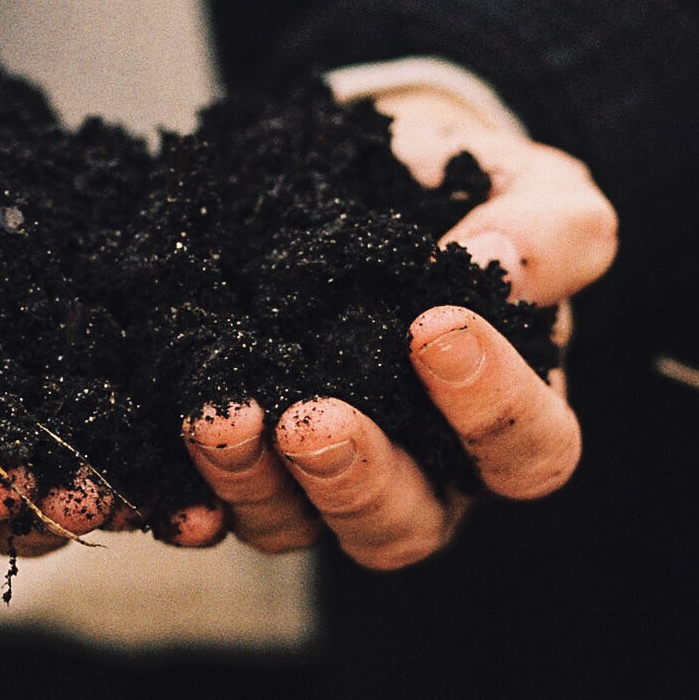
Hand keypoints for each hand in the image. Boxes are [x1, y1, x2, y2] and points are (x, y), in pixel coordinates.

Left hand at [180, 82, 614, 570]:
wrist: (368, 172)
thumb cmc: (469, 195)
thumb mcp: (537, 194)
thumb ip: (545, 234)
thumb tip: (490, 264)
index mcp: (506, 423)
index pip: (526, 452)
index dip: (489, 407)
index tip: (433, 327)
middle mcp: (419, 473)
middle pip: (405, 524)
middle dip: (355, 477)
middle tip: (311, 419)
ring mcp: (319, 479)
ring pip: (298, 527)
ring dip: (254, 482)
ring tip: (218, 415)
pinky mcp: (239, 463)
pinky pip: (208, 505)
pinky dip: (181, 497)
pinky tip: (153, 480)